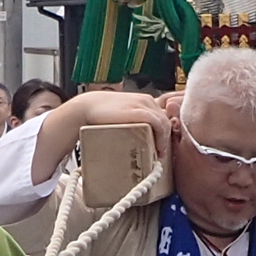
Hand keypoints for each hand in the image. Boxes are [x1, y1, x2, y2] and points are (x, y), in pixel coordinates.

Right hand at [38, 89, 167, 184]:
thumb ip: (134, 122)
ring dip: (165, 140)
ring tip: (160, 154)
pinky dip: (162, 137)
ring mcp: (144, 105)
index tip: (163, 146)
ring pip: (165, 123)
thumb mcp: (123, 114)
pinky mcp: (140, 111)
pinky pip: (159, 124)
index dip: (167, 132)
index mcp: (146, 101)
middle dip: (168, 137)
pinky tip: (159, 149)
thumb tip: (142, 138)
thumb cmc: (103, 114)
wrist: (87, 108)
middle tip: (162, 153)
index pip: (164, 116)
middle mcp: (148, 100)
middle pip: (167, 120)